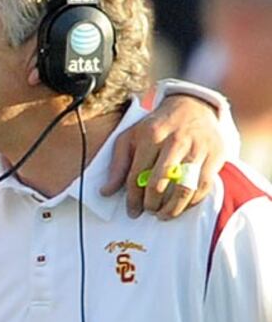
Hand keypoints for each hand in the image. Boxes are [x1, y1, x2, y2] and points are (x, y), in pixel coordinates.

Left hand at [101, 95, 223, 218]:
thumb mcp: (131, 137)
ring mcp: (197, 148)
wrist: (192, 106)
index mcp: (151, 136)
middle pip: (160, 182)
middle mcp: (175, 141)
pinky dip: (193, 202)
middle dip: (152, 203)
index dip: (132, 197)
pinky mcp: (216, 155)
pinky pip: (204, 186)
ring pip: (184, 187)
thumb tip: (105, 191)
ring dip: (173, 208)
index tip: (132, 211)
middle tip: (149, 211)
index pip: (137, 174)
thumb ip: (118, 164)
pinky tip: (183, 206)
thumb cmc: (157, 126)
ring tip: (164, 215)